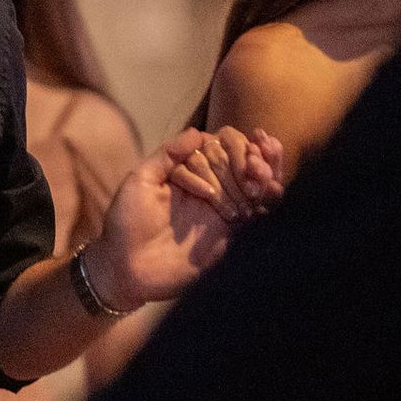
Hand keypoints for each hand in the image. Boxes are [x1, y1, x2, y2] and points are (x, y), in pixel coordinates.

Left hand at [92, 123, 283, 305]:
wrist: (128, 269)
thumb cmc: (127, 223)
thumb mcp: (140, 181)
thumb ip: (168, 155)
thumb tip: (199, 132)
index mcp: (188, 172)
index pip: (221, 147)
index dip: (234, 144)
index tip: (238, 145)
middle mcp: (209, 188)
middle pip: (243, 164)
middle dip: (251, 160)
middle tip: (252, 166)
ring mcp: (222, 211)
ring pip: (255, 186)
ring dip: (265, 174)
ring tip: (260, 172)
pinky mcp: (232, 235)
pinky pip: (259, 214)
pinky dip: (271, 199)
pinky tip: (273, 187)